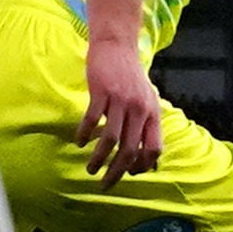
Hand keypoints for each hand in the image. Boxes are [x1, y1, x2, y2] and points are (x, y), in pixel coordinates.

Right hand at [78, 36, 165, 180]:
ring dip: (98, 159)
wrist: (116, 46)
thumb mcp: (146, 100)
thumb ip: (147, 126)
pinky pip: (91, 120)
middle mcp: (139, 109)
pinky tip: (79, 142)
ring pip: (109, 140)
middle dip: (116, 172)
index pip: (153, 149)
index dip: (141, 166)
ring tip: (90, 169)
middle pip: (129, 150)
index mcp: (152, 113)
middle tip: (105, 184)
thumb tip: (149, 160)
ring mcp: (120, 100)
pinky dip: (84, 135)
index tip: (128, 174)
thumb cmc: (130, 77)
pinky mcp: (101, 91)